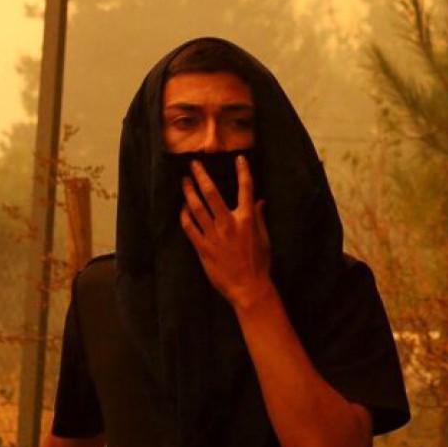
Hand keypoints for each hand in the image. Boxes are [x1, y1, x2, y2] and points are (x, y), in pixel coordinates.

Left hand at [180, 154, 275, 309]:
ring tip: (184, 181)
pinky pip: (189, 227)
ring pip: (196, 208)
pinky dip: (185, 215)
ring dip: (189, 192)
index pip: (246, 189)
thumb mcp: (264, 238)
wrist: (248, 287)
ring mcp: (214, 236)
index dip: (243, 172)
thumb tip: (260, 201)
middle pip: (212, 193)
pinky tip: (183, 208)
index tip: (239, 159)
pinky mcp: (203, 248)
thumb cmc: (259, 263)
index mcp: (246, 219)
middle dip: (201, 176)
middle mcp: (228, 224)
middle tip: (194, 164)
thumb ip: (259, 217)